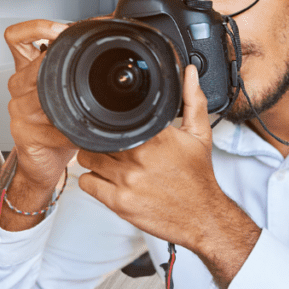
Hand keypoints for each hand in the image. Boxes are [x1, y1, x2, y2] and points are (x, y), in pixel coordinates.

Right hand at [4, 19, 77, 190]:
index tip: (60, 29)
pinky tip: (80, 133)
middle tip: (85, 64)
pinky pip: (50, 127)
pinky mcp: (24, 133)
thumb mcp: (66, 88)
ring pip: (39, 95)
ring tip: (84, 104)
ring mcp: (18, 110)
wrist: (44, 161)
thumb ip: (75, 64)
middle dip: (59, 64)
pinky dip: (70, 130)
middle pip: (31, 65)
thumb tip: (104, 34)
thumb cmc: (58, 123)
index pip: (16, 37)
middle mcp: (19, 86)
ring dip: (65, 99)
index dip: (36, 28)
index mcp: (28, 69)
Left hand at [75, 66, 260, 277]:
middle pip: (97, 137)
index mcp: (157, 137)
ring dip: (93, 158)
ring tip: (107, 159)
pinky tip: (105, 178)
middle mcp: (139, 157)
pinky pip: (86, 183)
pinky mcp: (118, 202)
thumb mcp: (200, 135)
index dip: (111, 118)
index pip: (117, 118)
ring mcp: (126, 180)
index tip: (114, 121)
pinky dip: (91, 179)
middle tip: (111, 143)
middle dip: (102, 139)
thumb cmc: (198, 177)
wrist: (202, 216)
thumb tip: (190, 73)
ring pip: (87, 158)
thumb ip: (193, 100)